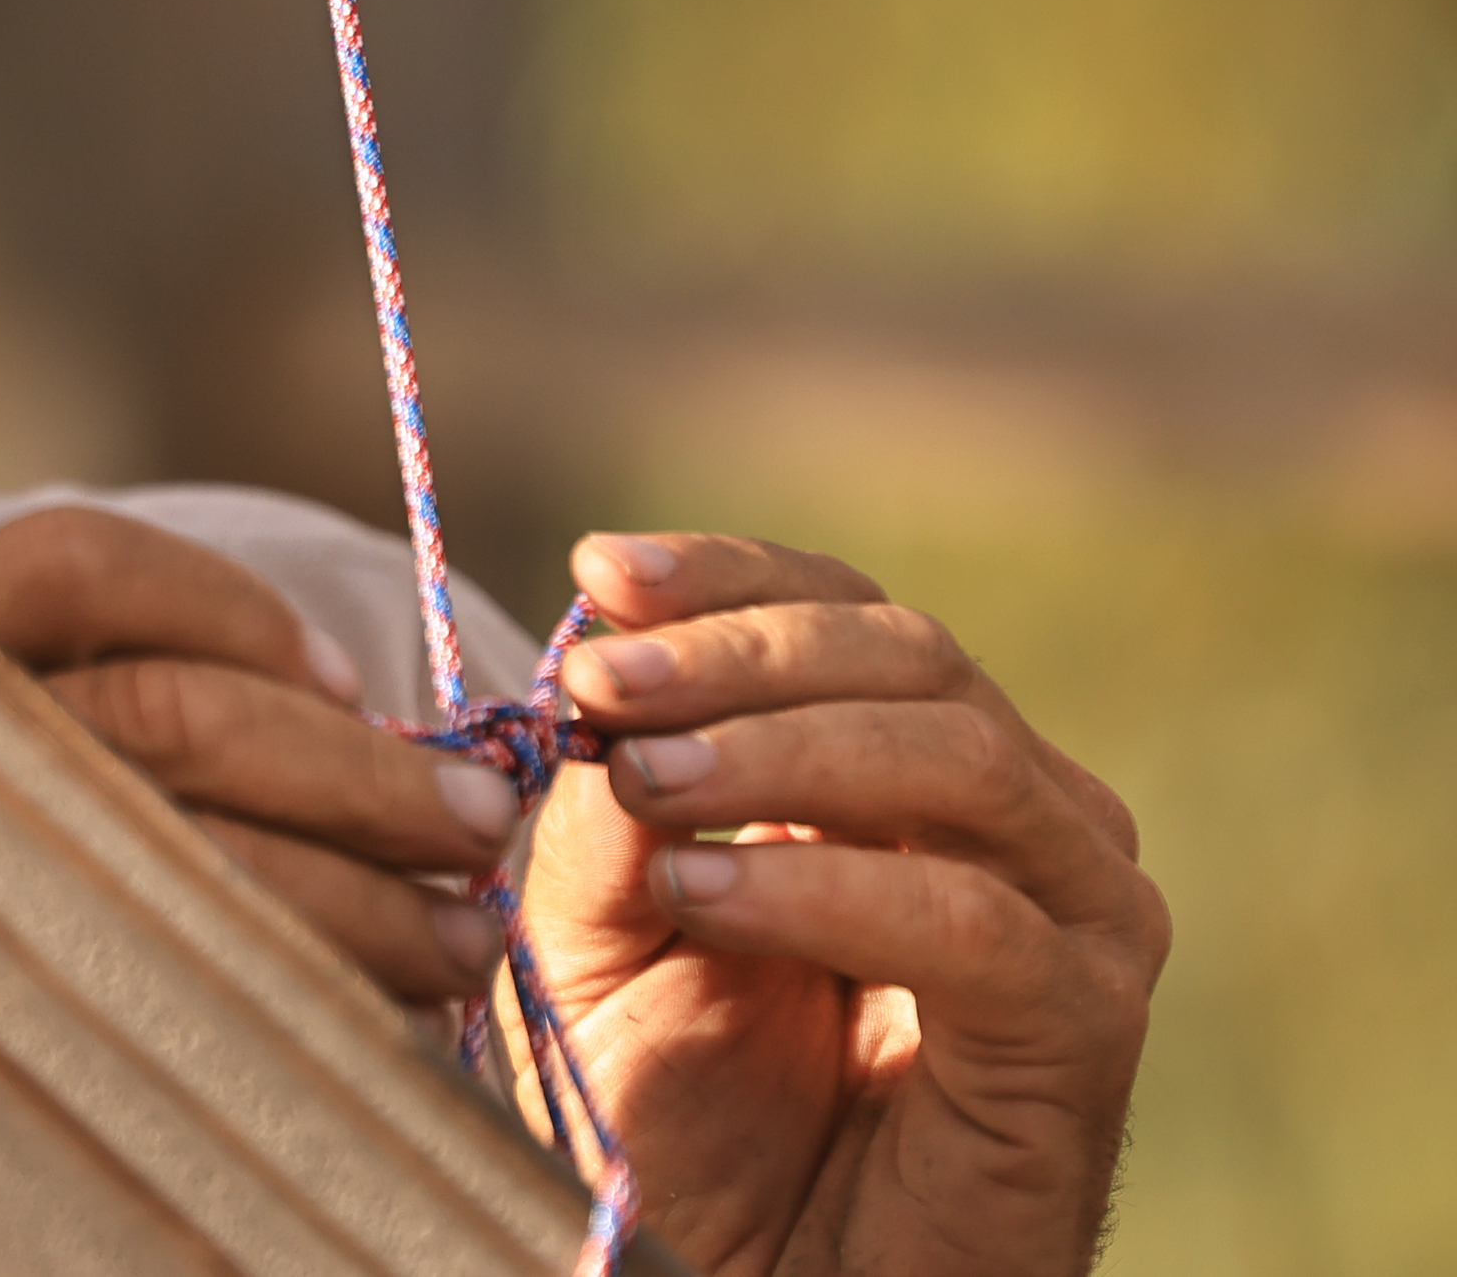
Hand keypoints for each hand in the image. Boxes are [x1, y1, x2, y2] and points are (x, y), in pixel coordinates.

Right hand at [0, 507, 515, 1005]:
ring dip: (360, 905)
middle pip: (169, 722)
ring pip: (191, 867)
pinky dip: (301, 1001)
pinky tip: (366, 1017)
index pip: (72, 568)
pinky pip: (180, 1011)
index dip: (228, 606)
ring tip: (460, 941)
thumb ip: (131, 705)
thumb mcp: (4, 738)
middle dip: (355, 776)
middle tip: (479, 822)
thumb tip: (349, 715)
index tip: (350, 681)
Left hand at [523, 532, 1167, 1276]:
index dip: (728, 578)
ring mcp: (1073, 915)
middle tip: (600, 682)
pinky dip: (828, 889)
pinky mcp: (1084, 1029)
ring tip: (643, 782)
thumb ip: (609, 801)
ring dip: (781, 752)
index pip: (841, 611)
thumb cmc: (686, 1110)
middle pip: (905, 655)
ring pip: (956, 759)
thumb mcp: (604, 925)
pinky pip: (975, 921)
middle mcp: (1018, 815)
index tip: (605, 574)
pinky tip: (704, 894)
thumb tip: (600, 672)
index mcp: (907, 762)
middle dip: (737, 653)